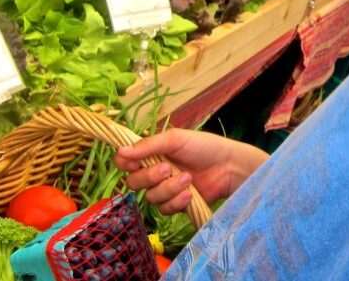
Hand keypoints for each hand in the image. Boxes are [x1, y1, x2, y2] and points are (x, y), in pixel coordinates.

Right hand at [115, 128, 268, 214]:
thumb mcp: (175, 139)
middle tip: (168, 169)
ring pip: (150, 197)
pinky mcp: (176, 204)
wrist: (228, 166)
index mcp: (151, 153)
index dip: (124, 164)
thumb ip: (148, 146)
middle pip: (133, 182)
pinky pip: (164, 209)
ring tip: (188, 178)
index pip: (124, 162)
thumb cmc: (203, 146)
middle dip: (149, 177)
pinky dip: (176, 201)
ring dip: (168, 188)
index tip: (134, 163)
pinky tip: (190, 194)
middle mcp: (154, 172)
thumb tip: (120, 151)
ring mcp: (165, 189)